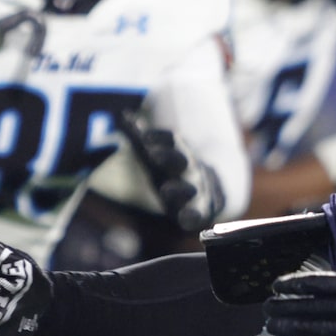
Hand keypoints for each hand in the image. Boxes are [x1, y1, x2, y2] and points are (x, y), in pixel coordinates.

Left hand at [114, 109, 222, 232]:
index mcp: (180, 152)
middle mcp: (190, 169)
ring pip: (190, 189)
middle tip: (153, 154)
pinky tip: (185, 219)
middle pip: (180, 161)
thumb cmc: (174, 170)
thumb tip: (125, 116)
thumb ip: (142, 139)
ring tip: (165, 190)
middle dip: (169, 157)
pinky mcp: (199, 211)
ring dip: (179, 189)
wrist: (210, 189)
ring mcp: (196, 190)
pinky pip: (197, 214)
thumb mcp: (159, 154)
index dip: (159, 137)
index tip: (144, 136)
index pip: (172, 140)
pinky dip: (192, 216)